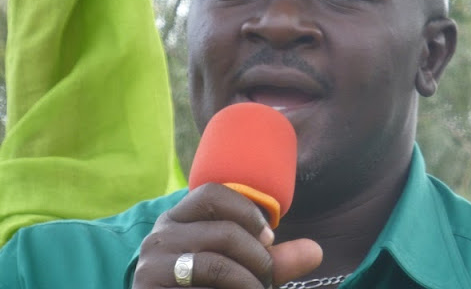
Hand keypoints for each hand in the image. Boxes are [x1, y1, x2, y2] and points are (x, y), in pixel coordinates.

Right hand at [132, 183, 321, 287]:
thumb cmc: (208, 288)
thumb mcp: (241, 270)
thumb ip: (272, 260)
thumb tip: (316, 251)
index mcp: (180, 218)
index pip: (213, 193)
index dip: (247, 211)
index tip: (269, 238)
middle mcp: (161, 235)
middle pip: (223, 230)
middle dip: (257, 256)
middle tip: (268, 278)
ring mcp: (152, 265)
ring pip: (214, 263)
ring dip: (247, 282)